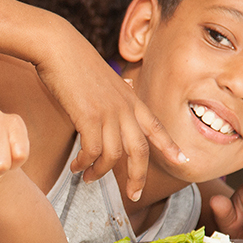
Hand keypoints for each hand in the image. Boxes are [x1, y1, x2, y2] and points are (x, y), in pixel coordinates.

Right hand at [32, 46, 185, 200]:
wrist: (60, 48)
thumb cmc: (78, 63)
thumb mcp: (106, 78)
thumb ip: (117, 93)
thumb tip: (124, 93)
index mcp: (131, 100)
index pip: (157, 127)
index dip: (170, 146)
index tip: (182, 161)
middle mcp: (125, 108)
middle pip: (139, 151)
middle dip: (138, 177)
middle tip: (134, 194)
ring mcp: (108, 113)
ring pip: (113, 156)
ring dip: (100, 172)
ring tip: (88, 177)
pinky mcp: (89, 117)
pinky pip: (92, 151)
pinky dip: (85, 163)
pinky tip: (76, 166)